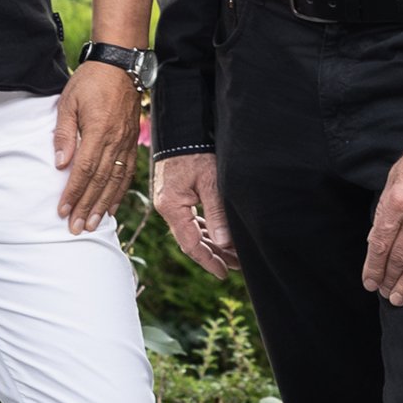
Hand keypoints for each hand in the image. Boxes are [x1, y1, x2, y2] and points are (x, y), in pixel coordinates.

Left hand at [53, 61, 139, 232]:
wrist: (120, 64)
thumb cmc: (90, 81)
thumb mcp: (69, 102)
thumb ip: (64, 134)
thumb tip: (60, 165)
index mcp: (99, 131)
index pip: (84, 170)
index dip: (73, 193)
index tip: (63, 211)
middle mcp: (116, 140)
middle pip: (101, 181)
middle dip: (88, 207)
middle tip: (77, 228)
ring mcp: (127, 142)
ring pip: (116, 180)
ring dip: (104, 205)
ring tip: (94, 224)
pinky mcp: (132, 141)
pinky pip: (127, 172)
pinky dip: (119, 192)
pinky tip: (112, 206)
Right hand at [152, 153, 238, 276]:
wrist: (180, 129)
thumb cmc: (196, 151)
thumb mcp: (210, 182)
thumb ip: (217, 213)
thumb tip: (225, 244)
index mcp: (172, 207)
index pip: (190, 244)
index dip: (208, 261)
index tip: (224, 273)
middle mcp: (166, 207)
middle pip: (190, 240)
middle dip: (214, 254)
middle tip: (236, 265)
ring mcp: (168, 201)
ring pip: (190, 230)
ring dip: (210, 242)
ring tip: (231, 254)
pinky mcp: (174, 195)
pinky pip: (189, 219)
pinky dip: (204, 228)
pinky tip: (218, 235)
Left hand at [364, 124, 402, 304]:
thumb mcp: (397, 173)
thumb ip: (385, 205)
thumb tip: (376, 236)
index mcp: (397, 201)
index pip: (380, 244)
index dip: (373, 267)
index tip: (369, 282)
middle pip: (398, 256)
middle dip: (388, 279)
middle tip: (384, 294)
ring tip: (399, 298)